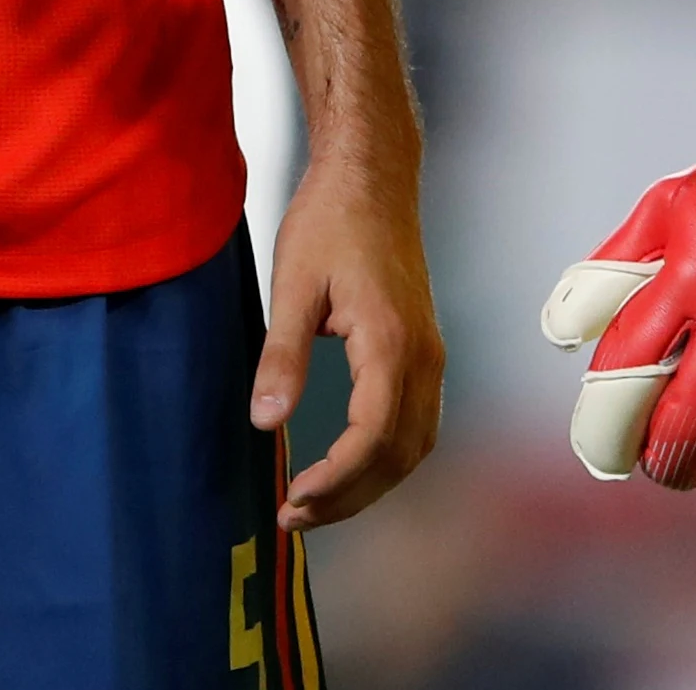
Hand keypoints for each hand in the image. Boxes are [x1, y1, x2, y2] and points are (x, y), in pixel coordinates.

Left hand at [254, 145, 444, 529]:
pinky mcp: (424, 351)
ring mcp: (429, 356)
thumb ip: (282, 358)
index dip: (335, 481)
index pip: (372, 439)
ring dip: (371, 484)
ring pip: (415, 446)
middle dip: (349, 497)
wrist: (373, 179)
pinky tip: (350, 466)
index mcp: (389, 343)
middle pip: (398, 456)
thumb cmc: (331, 221)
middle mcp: (422, 358)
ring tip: (318, 502)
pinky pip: (418, 424)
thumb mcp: (293, 285)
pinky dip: (387, 459)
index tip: (293, 500)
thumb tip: (266, 422)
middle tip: (294, 516)